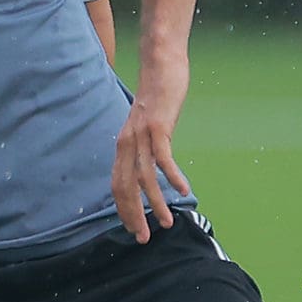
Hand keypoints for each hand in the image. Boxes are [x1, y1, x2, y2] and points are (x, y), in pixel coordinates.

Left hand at [111, 53, 190, 242]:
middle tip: (143, 238)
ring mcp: (141, 135)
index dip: (123, 209)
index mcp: (123, 145)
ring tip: (166, 223)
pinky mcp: (158, 126)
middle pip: (125, 187)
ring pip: (144, 178)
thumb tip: (152, 162)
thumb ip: (146, 143)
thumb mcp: (148, 123)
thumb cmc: (158, 93)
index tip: (133, 228)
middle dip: (133, 215)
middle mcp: (127, 142)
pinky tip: (183, 190)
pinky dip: (172, 177)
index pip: (117, 185)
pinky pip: (163, 158)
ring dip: (156, 204)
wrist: (160, 63)